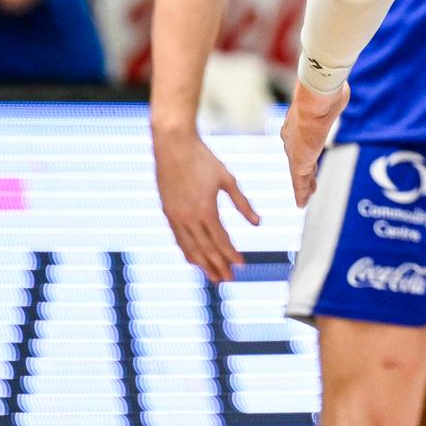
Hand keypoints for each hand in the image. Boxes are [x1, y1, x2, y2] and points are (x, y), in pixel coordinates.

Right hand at [154, 127, 260, 282]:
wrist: (173, 145)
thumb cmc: (204, 159)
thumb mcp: (227, 179)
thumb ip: (242, 203)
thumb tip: (258, 223)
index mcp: (206, 210)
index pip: (221, 240)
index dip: (231, 255)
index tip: (241, 266)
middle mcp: (188, 217)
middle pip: (205, 249)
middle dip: (218, 266)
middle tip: (228, 280)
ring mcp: (175, 216)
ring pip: (190, 248)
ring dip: (202, 264)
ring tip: (213, 277)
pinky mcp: (167, 212)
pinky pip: (178, 239)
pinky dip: (188, 252)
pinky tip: (195, 259)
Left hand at [280, 80, 347, 207]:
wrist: (315, 100)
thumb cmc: (324, 94)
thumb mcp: (330, 93)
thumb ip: (333, 95)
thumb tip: (342, 87)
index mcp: (297, 122)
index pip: (298, 140)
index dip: (302, 150)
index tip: (306, 157)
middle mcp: (292, 138)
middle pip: (296, 158)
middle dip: (302, 170)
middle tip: (305, 181)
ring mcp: (294, 151)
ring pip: (299, 173)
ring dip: (303, 185)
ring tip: (305, 196)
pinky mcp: (299, 163)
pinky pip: (299, 183)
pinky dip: (300, 194)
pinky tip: (301, 205)